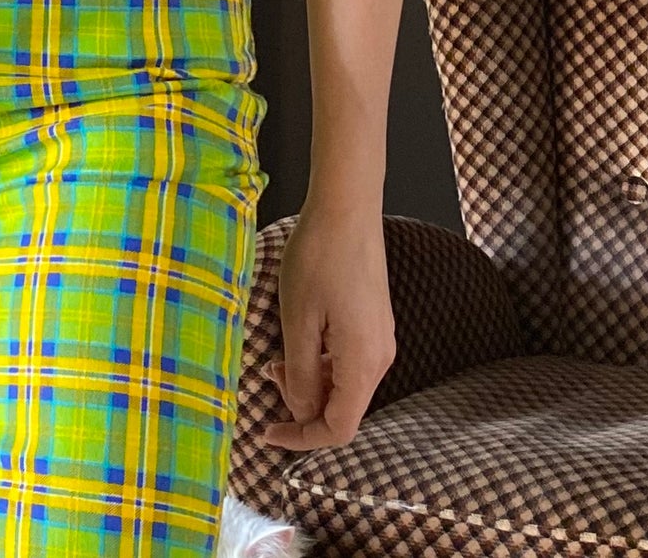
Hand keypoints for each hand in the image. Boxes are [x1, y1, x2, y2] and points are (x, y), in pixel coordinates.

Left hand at [260, 192, 395, 451]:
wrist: (347, 207)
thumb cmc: (318, 258)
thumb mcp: (298, 322)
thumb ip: (301, 375)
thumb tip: (303, 411)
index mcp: (363, 363)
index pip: (338, 428)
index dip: (301, 439)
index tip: (266, 432)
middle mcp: (380, 357)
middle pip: (342, 408)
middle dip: (301, 404)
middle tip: (268, 374)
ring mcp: (380, 338)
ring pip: (344, 384)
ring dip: (310, 381)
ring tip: (277, 356)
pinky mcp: (374, 322)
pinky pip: (348, 361)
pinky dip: (321, 362)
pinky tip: (300, 339)